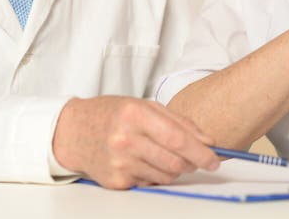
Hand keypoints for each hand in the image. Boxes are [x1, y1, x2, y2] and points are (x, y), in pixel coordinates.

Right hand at [52, 96, 219, 188]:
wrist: (73, 132)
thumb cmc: (111, 114)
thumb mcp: (144, 106)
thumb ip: (179, 122)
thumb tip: (207, 141)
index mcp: (135, 115)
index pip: (178, 139)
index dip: (201, 152)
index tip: (215, 159)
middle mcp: (126, 140)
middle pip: (175, 162)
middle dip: (192, 163)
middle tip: (194, 159)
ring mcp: (120, 163)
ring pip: (166, 177)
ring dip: (174, 170)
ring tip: (164, 156)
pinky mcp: (116, 182)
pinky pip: (150, 183)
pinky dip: (155, 175)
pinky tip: (144, 162)